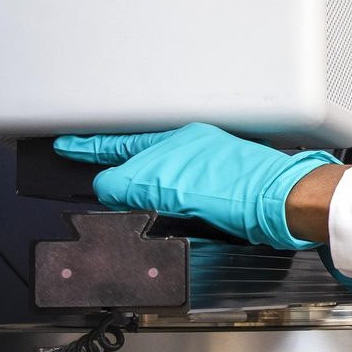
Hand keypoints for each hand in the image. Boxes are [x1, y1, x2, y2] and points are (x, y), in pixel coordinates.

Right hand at [53, 123, 336, 249]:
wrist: (284, 204)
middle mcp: (190, 151)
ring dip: (137, 185)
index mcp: (177, 142)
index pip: (121, 144)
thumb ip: (132, 184)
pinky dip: (161, 198)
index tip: (67, 146)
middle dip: (112, 167)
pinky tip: (159, 209)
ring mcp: (206, 169)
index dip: (91, 148)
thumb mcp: (170, 187)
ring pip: (157, 175)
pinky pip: (177, 190)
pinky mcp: (219, 191)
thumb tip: (107, 187)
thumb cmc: (240, 189)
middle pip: (138, 159)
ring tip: (117, 195)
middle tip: (84, 168)